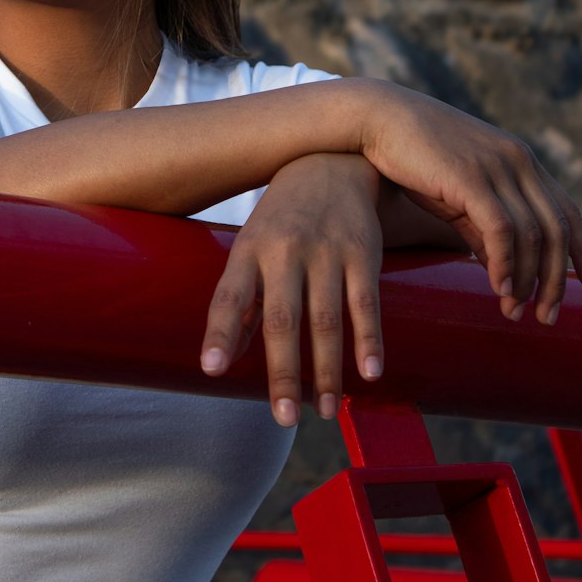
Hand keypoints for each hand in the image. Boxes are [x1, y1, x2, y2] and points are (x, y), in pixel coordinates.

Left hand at [201, 154, 384, 425]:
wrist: (331, 163)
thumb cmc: (282, 217)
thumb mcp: (252, 244)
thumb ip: (244, 298)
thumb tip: (225, 357)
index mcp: (249, 249)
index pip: (229, 296)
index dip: (220, 332)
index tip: (212, 369)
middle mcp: (285, 250)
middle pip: (282, 319)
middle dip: (283, 372)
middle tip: (283, 418)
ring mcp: (326, 251)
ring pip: (325, 320)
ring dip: (326, 371)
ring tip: (324, 411)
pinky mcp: (362, 253)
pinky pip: (365, 303)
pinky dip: (369, 341)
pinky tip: (369, 374)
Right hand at [356, 80, 581, 324]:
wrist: (378, 117)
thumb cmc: (414, 155)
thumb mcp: (457, 190)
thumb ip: (482, 225)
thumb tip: (501, 268)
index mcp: (521, 160)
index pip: (566, 212)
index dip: (581, 251)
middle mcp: (518, 160)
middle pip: (557, 229)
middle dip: (556, 279)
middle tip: (546, 317)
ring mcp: (496, 167)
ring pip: (532, 234)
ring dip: (528, 280)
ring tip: (514, 311)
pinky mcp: (471, 177)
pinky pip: (502, 229)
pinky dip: (505, 264)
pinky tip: (499, 287)